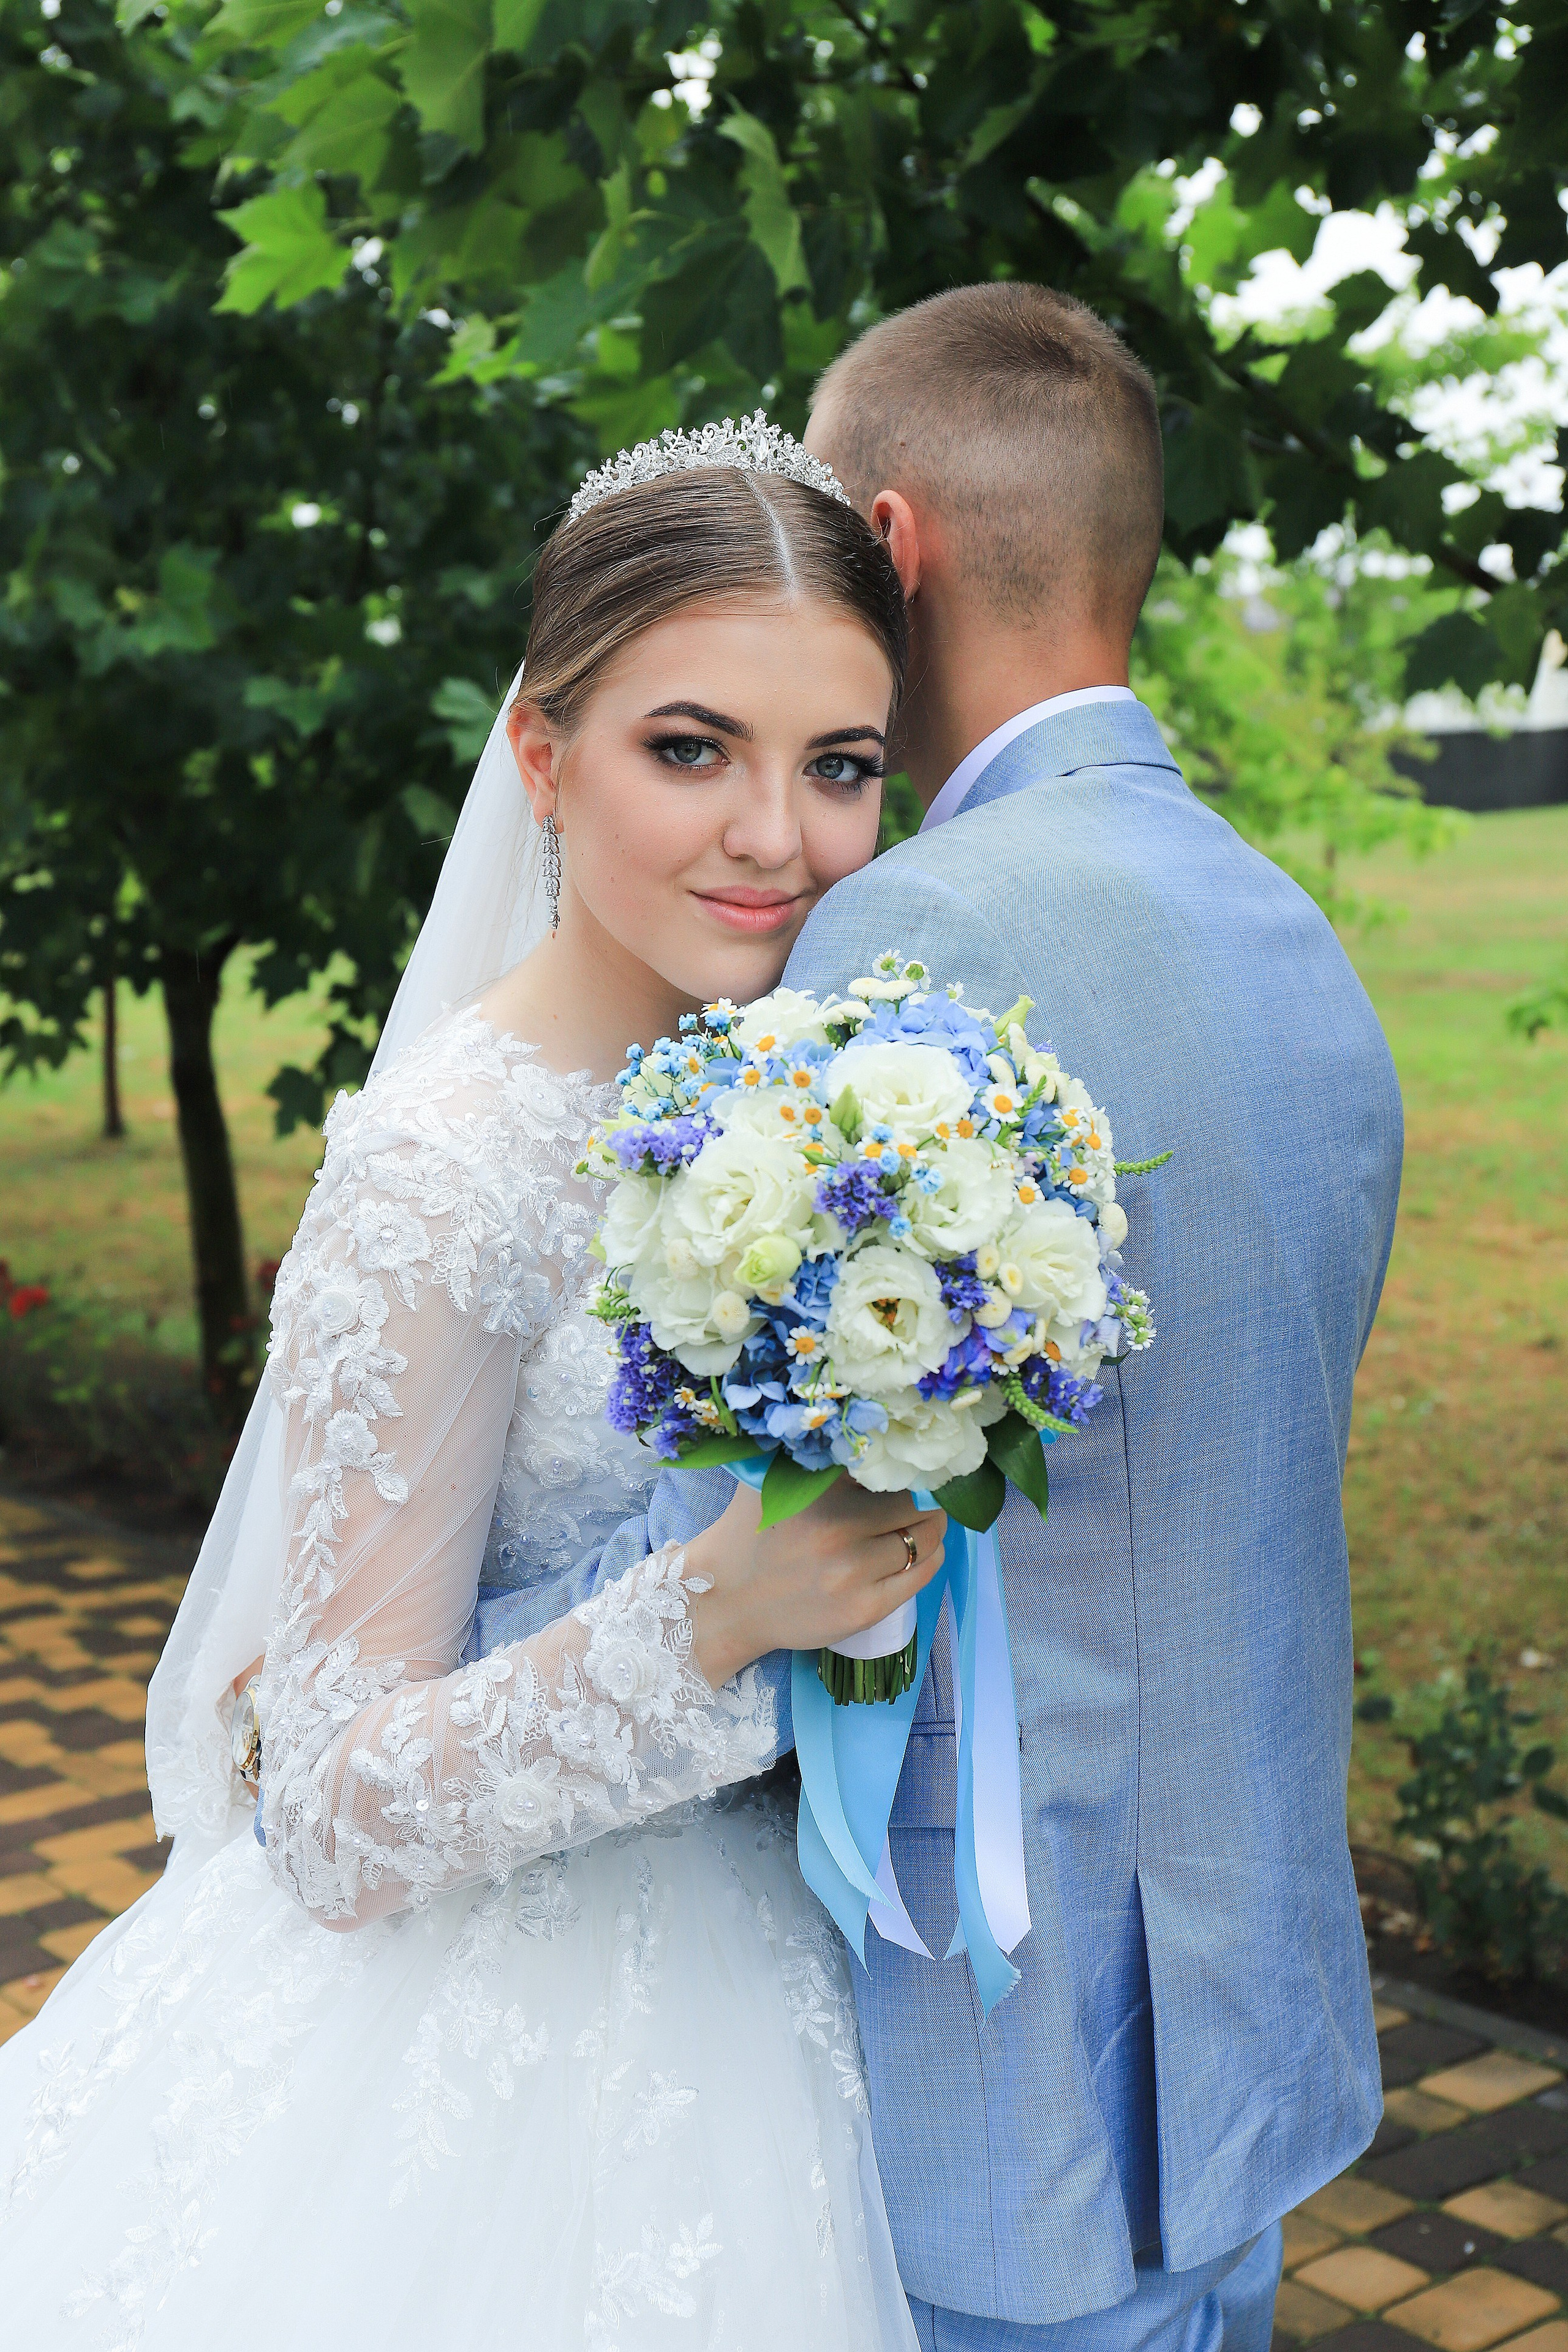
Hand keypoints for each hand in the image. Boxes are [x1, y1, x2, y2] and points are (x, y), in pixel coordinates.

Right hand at [683, 1476, 945, 1689]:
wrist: (727, 1601)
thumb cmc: (750, 1534)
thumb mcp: (771, 1479)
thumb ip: (815, 1456)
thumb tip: (872, 1432)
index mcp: (817, 1491)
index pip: (887, 1466)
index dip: (901, 1463)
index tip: (906, 1462)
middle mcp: (838, 1530)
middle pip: (915, 1503)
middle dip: (922, 1495)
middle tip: (920, 1493)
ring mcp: (854, 1573)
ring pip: (924, 1538)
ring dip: (930, 1526)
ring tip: (922, 1519)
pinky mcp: (866, 1609)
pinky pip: (922, 1573)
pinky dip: (930, 1555)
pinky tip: (921, 1548)